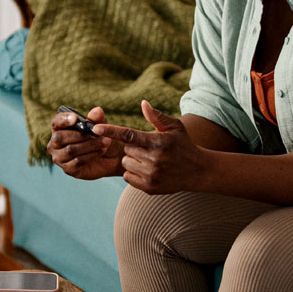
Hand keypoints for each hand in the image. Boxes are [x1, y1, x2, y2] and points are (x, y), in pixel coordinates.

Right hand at [48, 107, 124, 179]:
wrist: (110, 157)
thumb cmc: (100, 137)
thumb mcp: (100, 125)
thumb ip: (97, 118)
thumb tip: (96, 111)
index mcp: (59, 129)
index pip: (55, 122)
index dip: (63, 120)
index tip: (75, 118)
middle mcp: (55, 143)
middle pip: (60, 138)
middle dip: (80, 135)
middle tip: (97, 133)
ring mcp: (60, 158)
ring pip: (70, 150)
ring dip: (90, 145)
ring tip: (105, 142)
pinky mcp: (68, 169)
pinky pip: (77, 161)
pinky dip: (91, 155)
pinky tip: (102, 150)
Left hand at [95, 100, 213, 194]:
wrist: (197, 171)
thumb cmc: (183, 144)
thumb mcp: (174, 127)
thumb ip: (156, 116)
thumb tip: (143, 103)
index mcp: (158, 142)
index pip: (129, 135)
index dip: (111, 131)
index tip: (95, 128)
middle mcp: (154, 160)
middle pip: (126, 150)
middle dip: (133, 148)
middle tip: (148, 148)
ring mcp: (151, 175)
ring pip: (125, 164)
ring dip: (132, 160)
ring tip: (149, 160)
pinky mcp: (149, 188)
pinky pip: (128, 177)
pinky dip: (134, 173)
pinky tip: (148, 170)